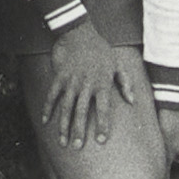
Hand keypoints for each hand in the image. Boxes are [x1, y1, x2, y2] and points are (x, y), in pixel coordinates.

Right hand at [39, 24, 141, 150]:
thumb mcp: (117, 64)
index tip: (101, 140)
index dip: (102, 125)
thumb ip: (125, 83)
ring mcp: (71, 80)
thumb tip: (132, 101)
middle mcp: (86, 84)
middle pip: (82, 112)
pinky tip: (46, 121)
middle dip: (79, 130)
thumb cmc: (101, 49)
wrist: (79, 32)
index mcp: (102, 83)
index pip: (104, 109)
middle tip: (77, 147)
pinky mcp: (59, 76)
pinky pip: (52, 95)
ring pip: (66, 107)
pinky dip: (48, 108)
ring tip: (62, 141)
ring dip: (63, 125)